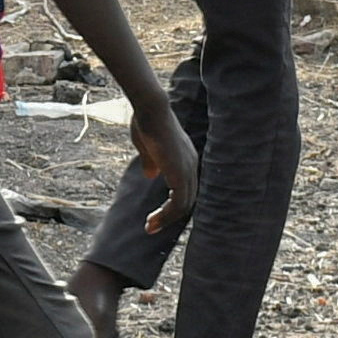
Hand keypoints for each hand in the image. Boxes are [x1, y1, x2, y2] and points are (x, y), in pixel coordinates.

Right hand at [129, 100, 200, 239]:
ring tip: (150, 227)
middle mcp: (190, 165)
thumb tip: (151, 175)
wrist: (151, 110)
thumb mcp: (147, 146)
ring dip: (166, 219)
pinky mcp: (179, 174)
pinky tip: (153, 219)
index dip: (171, 203)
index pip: (184, 188)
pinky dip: (166, 215)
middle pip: (187, 200)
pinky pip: (178, 203)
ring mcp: (187, 170)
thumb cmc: (146, 122)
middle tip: (152, 226)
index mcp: (185, 158)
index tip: (155, 214)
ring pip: (183, 205)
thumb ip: (151, 161)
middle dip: (169, 216)